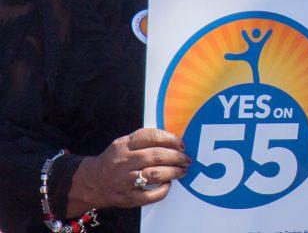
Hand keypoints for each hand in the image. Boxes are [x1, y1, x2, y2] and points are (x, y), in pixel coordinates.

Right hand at [68, 128, 190, 212]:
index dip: (170, 139)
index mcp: (123, 145)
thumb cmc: (116, 160)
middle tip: (186, 159)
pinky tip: (168, 185)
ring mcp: (124, 181)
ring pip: (154, 174)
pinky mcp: (126, 198)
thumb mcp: (125, 143)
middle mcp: (123, 161)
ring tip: (182, 170)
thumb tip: (175, 141)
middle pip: (156, 156)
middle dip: (176, 156)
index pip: (151, 137)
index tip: (182, 144)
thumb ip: (145, 140)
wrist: (93, 182)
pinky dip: (162, 191)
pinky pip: (149, 196)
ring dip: (173, 172)